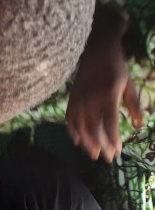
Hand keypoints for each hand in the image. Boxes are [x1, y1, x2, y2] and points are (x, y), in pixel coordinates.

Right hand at [66, 5, 141, 161]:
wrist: (95, 50)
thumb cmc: (116, 68)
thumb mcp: (129, 84)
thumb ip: (133, 105)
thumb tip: (139, 125)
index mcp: (108, 96)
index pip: (109, 123)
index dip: (113, 140)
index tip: (118, 152)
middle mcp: (91, 101)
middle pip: (94, 129)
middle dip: (101, 146)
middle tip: (108, 158)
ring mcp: (79, 101)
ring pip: (81, 128)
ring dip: (87, 144)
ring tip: (94, 154)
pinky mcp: (71, 100)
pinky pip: (70, 120)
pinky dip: (73, 132)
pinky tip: (78, 141)